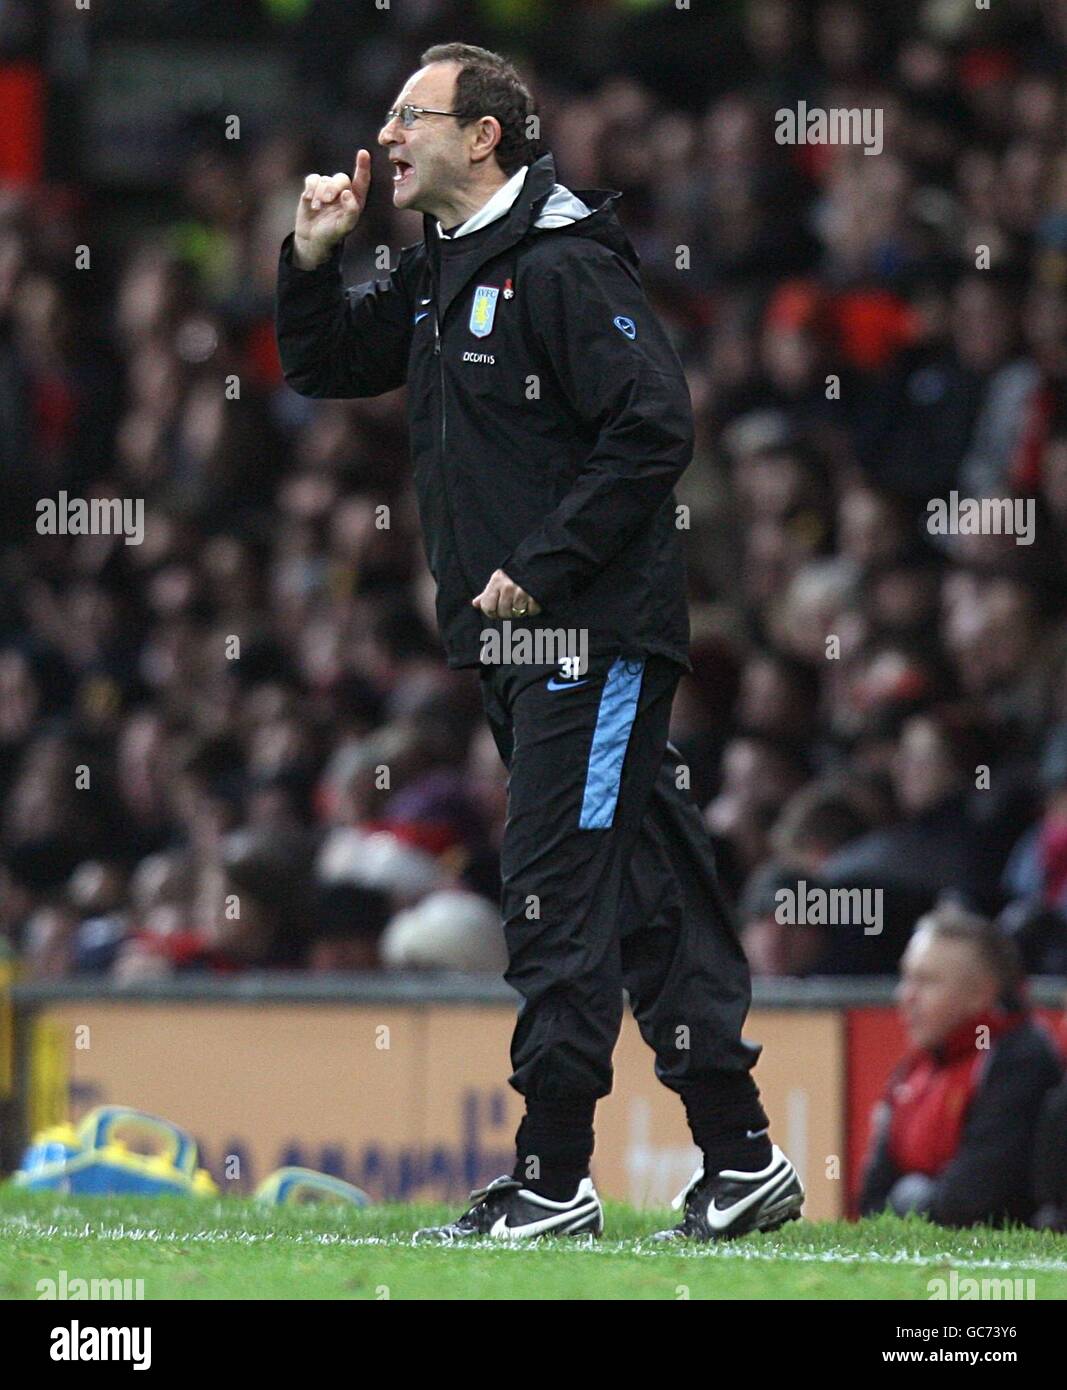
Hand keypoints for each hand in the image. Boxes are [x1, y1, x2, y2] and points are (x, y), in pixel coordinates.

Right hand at [293, 150, 370, 269]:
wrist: (313, 238)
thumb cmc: (333, 234)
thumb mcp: (344, 227)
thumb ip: (351, 212)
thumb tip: (348, 193)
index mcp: (356, 200)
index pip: (362, 180)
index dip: (363, 166)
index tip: (363, 153)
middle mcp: (344, 191)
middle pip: (341, 178)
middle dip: (333, 188)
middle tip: (327, 201)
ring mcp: (328, 188)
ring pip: (325, 179)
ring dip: (319, 194)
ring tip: (317, 208)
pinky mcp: (314, 188)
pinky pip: (313, 179)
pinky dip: (310, 188)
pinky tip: (309, 199)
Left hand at [471, 570, 542, 620]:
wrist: (539, 562)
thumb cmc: (515, 574)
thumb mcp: (499, 579)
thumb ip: (487, 593)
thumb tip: (475, 604)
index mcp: (497, 581)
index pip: (488, 607)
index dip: (492, 611)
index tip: (497, 608)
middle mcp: (508, 587)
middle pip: (503, 613)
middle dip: (507, 611)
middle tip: (513, 603)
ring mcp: (522, 592)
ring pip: (516, 613)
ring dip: (520, 610)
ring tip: (523, 600)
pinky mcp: (536, 597)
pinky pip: (531, 612)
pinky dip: (532, 608)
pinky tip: (532, 599)